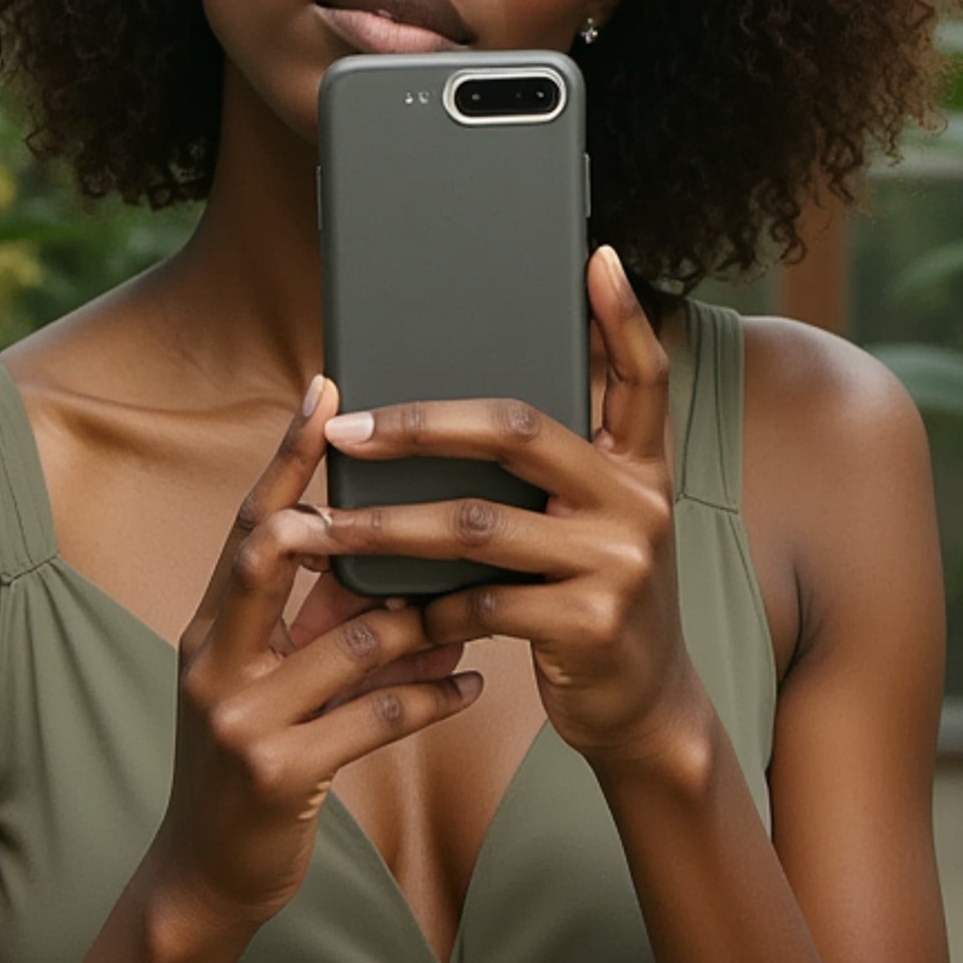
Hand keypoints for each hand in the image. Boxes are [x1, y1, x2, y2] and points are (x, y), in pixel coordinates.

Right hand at [147, 377, 482, 942]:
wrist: (208, 878)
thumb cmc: (252, 764)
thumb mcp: (268, 684)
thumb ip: (316, 621)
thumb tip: (398, 553)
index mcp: (210, 628)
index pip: (247, 522)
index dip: (284, 453)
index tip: (323, 384)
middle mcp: (213, 661)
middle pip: (270, 555)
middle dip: (339, 511)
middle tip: (412, 475)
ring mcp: (242, 718)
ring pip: (351, 640)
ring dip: (423, 621)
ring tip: (475, 607)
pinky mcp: (280, 774)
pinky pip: (377, 717)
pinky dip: (432, 696)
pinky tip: (472, 685)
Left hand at [319, 248, 706, 770]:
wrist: (642, 707)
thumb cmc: (591, 600)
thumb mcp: (592, 526)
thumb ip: (551, 475)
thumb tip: (447, 420)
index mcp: (639, 467)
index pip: (642, 376)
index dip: (622, 315)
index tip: (599, 254)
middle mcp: (639, 503)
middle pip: (517, 431)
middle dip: (418, 426)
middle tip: (346, 431)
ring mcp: (619, 563)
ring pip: (476, 524)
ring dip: (385, 528)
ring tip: (321, 530)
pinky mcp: (590, 624)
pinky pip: (481, 602)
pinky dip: (427, 608)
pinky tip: (389, 613)